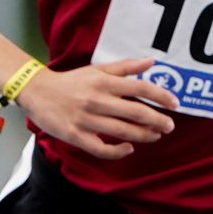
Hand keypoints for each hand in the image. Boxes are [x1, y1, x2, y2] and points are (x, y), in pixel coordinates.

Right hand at [13, 57, 179, 159]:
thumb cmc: (72, 81)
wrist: (37, 92)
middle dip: (158, 121)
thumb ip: (125, 67)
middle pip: (136, 112)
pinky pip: (100, 148)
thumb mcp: (98, 69)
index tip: (175, 104)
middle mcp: (98, 100)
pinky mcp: (75, 135)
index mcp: (105, 82)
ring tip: (156, 136)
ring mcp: (86, 119)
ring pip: (122, 131)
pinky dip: (117, 151)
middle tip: (170, 126)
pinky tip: (128, 148)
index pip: (140, 88)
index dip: (161, 96)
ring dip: (143, 135)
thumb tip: (152, 62)